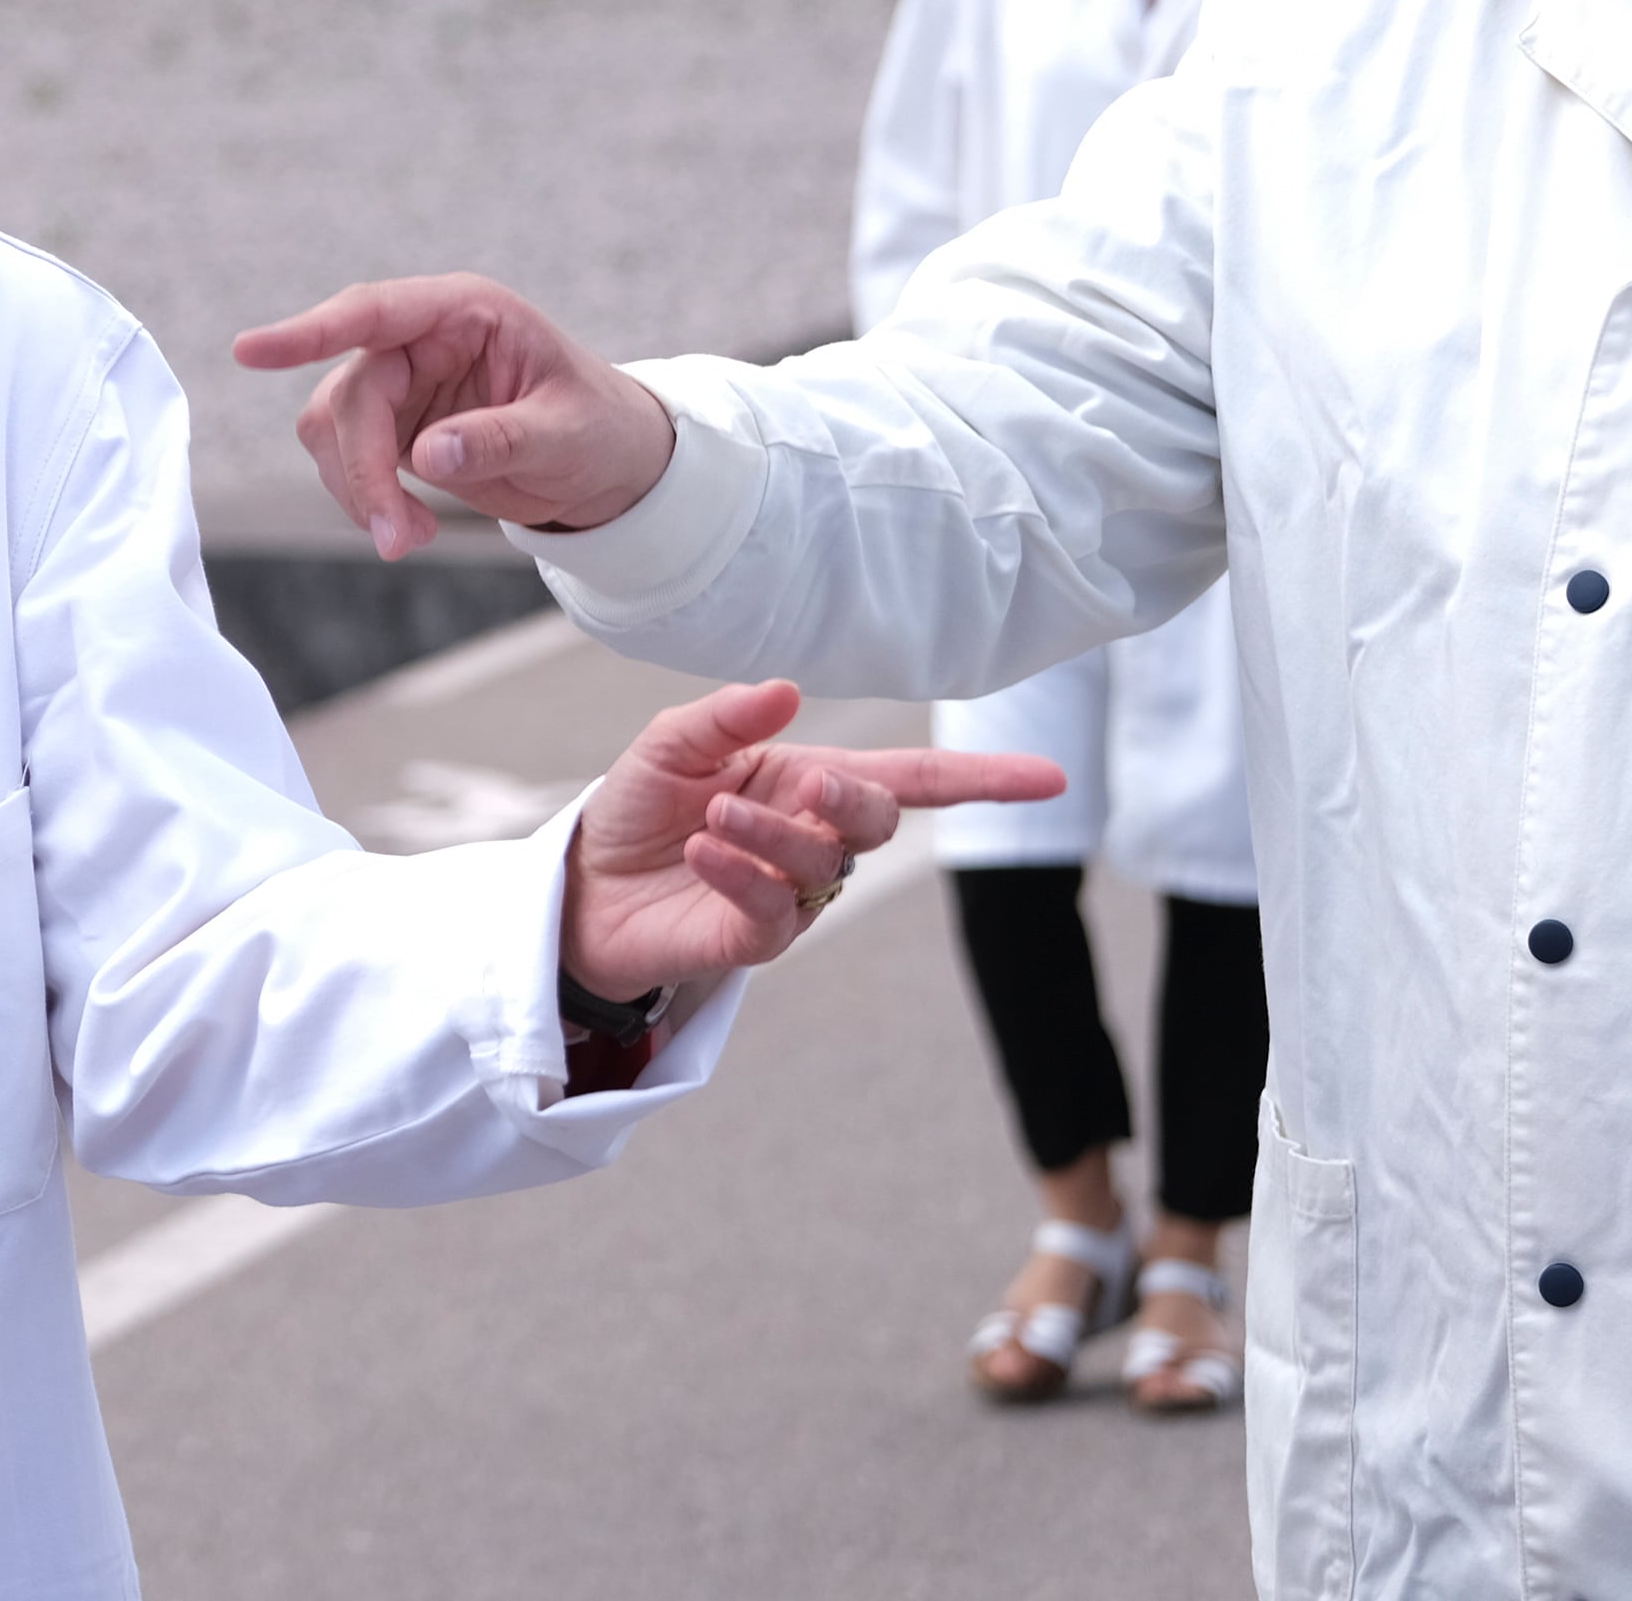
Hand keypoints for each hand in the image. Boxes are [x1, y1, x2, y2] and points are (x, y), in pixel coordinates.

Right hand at [234, 274, 674, 559]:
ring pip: (333, 429)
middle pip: (350, 393)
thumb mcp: (568, 434)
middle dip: (362, 469)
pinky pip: (346, 460)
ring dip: (358, 490)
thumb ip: (501, 438)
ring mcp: (404, 381)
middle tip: (396, 538)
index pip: (374, 313)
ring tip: (412, 539)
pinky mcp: (394, 425)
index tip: (249, 352)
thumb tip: (428, 454)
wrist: (608, 464)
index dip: (310, 331)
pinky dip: (365, 500)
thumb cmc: (600, 429)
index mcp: (466, 312)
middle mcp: (424, 338)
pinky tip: (409, 528)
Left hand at [556, 679, 1064, 994]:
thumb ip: (727, 717)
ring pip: (824, 866)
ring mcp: (789, 893)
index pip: (913, 777)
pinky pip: (774, 912)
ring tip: (711, 816)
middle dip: (855, 798)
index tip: (1048, 776)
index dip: (981, 777)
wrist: (582, 883)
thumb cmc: (640, 804)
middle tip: (809, 783)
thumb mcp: (672, 743)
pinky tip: (704, 852)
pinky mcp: (754, 939)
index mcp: (807, 777)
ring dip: (776, 837)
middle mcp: (812, 834)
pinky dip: (743, 875)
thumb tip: (789, 692)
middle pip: (878, 819)